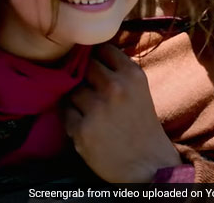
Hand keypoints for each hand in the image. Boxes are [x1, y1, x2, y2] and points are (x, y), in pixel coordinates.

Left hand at [65, 43, 181, 182]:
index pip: (103, 48)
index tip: (97, 66)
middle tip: (93, 91)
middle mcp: (115, 87)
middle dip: (87, 78)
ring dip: (77, 99)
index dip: (98, 57)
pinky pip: (66, 112)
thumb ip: (119, 71)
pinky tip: (86, 126)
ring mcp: (96, 108)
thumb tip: (91, 53)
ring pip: (73, 90)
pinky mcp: (81, 129)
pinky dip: (72, 118)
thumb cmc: (143, 126)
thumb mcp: (140, 90)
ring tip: (91, 112)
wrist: (148, 165)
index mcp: (132, 75)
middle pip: (86, 67)